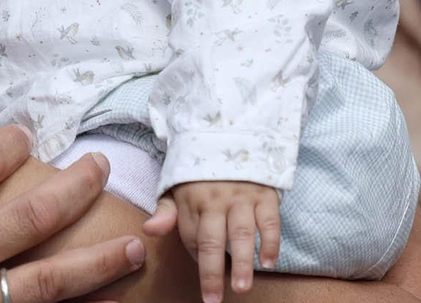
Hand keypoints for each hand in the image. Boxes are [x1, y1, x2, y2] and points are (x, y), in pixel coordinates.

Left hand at [143, 180, 279, 301]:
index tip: (203, 280)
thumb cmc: (201, 171)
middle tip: (213, 298)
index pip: (190, 238)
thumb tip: (149, 230)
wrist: (231, 133)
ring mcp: (242, 197)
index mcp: (191, 199)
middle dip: (212, 272)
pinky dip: (271, 242)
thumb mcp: (177, 185)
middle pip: (212, 240)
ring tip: (241, 287)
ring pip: (242, 234)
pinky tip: (268, 262)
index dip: (195, 259)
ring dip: (242, 262)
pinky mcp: (265, 194)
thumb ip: (165, 211)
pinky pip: (270, 221)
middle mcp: (216, 200)